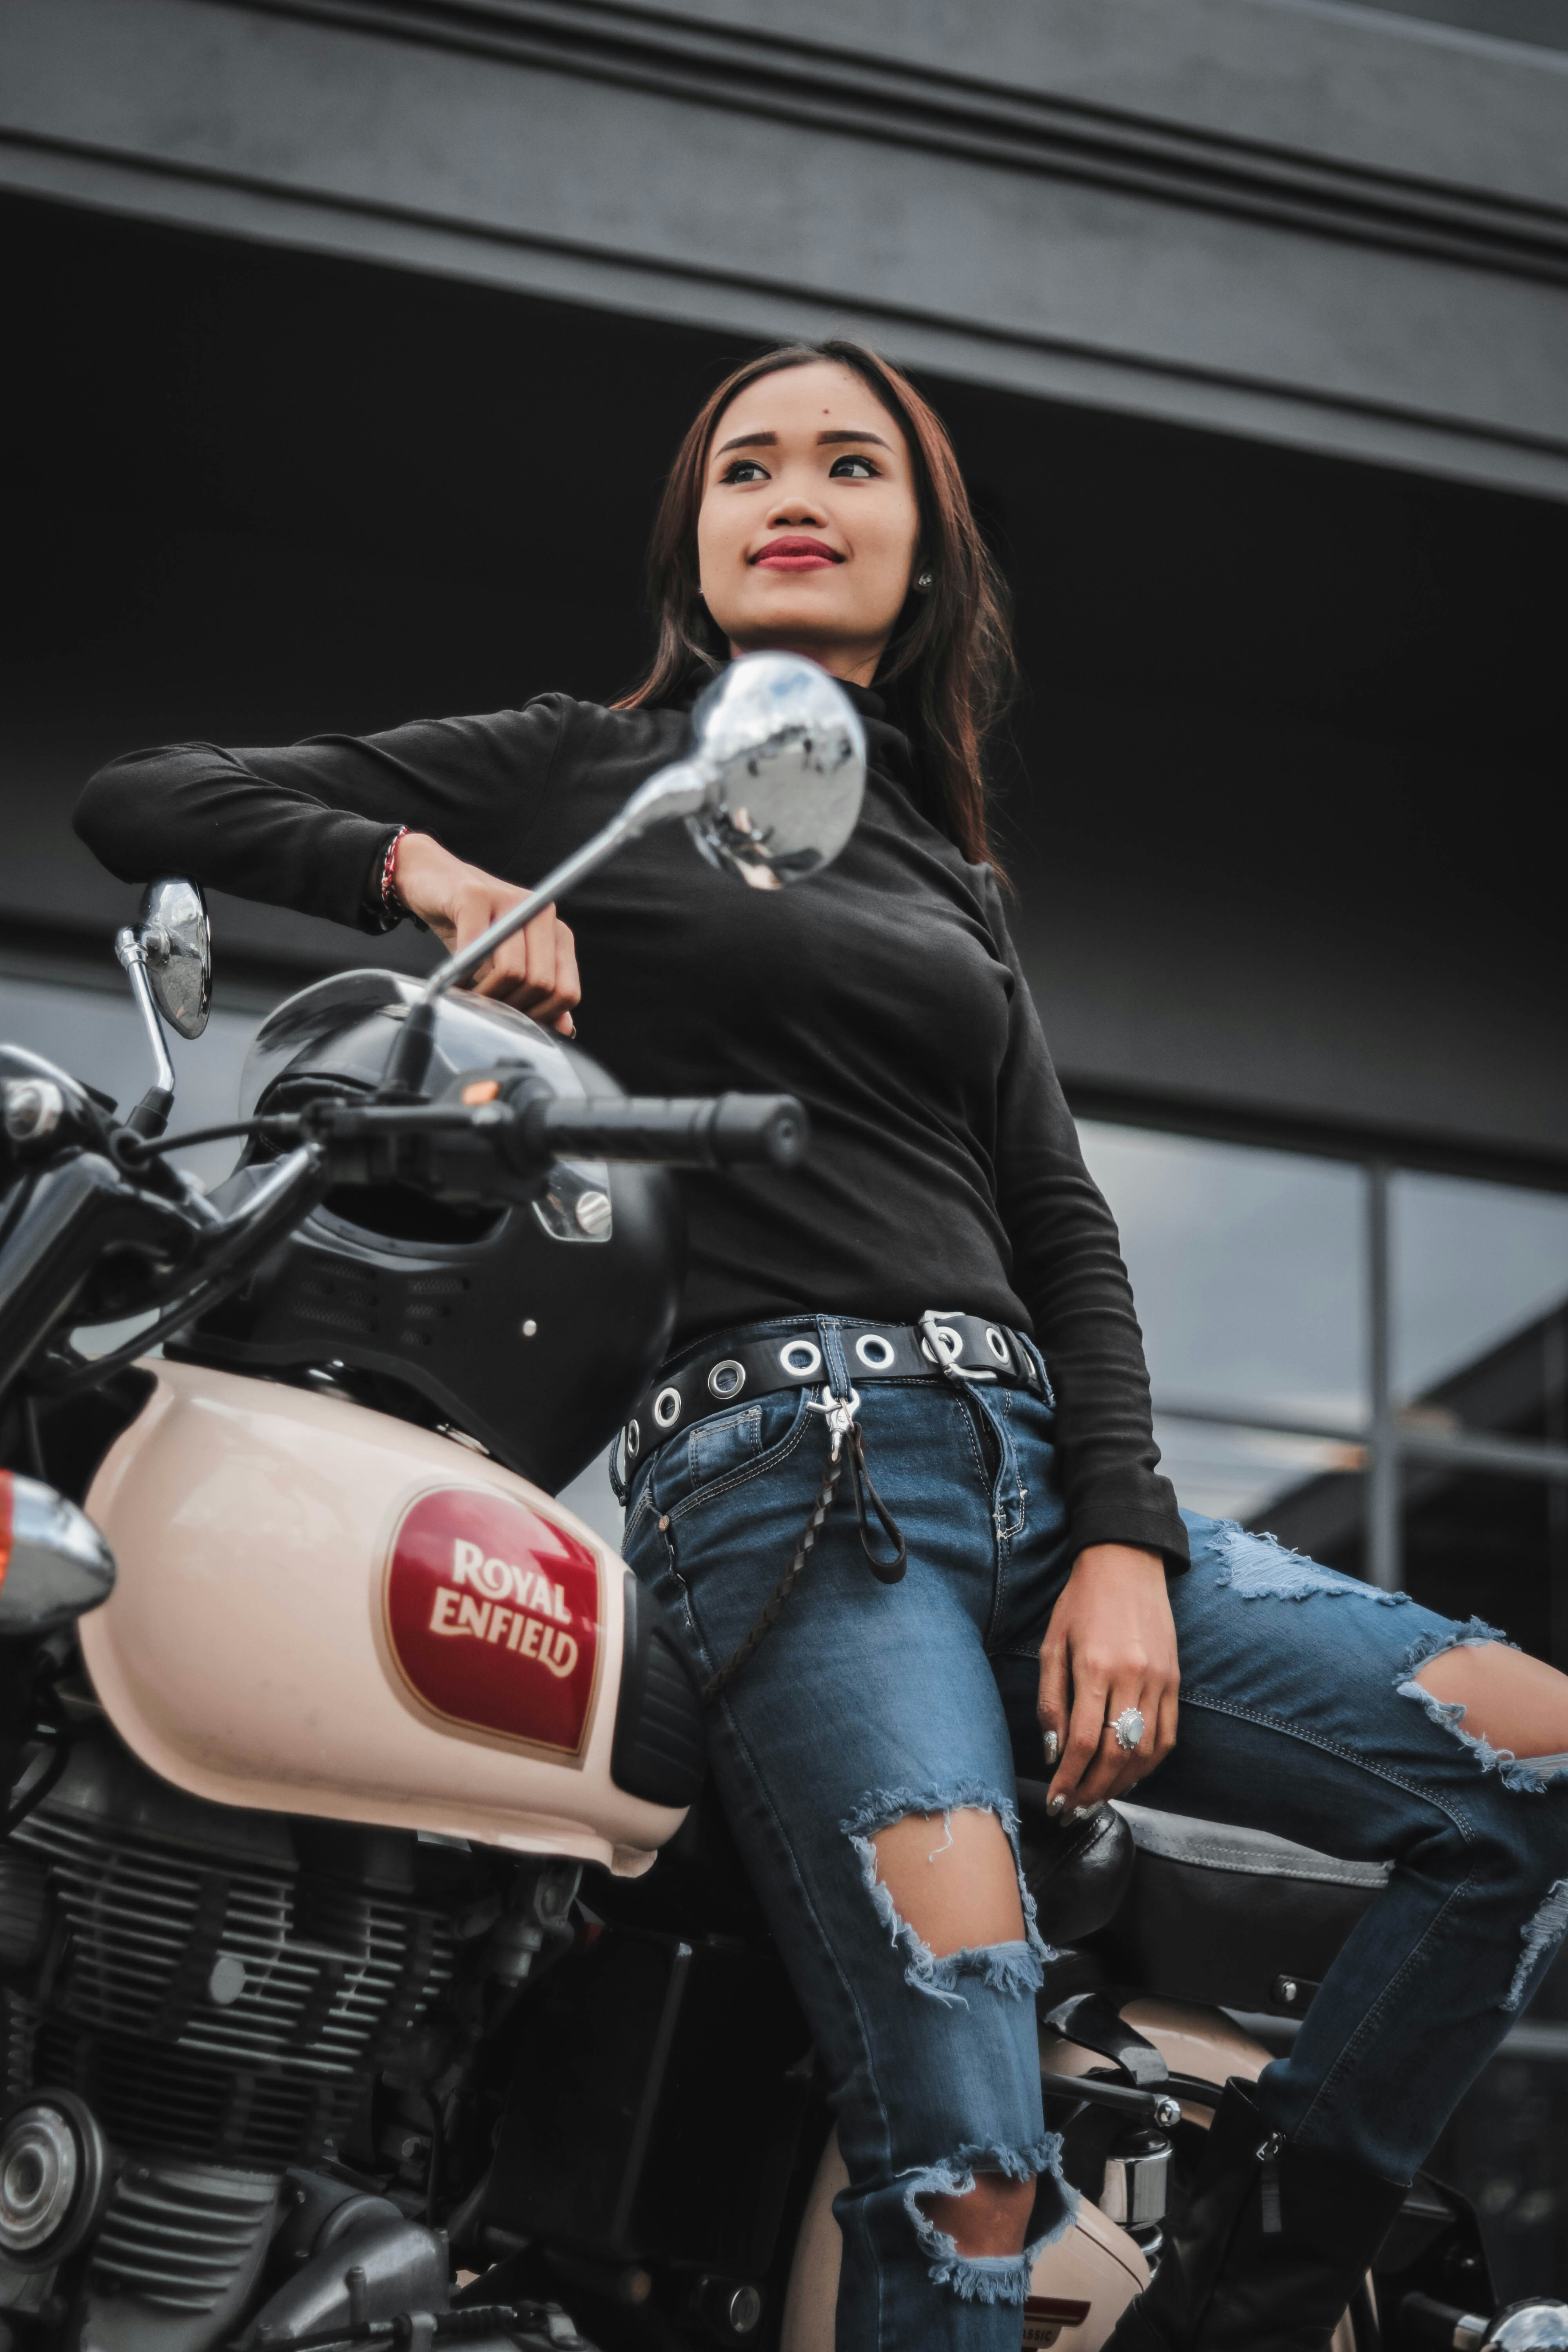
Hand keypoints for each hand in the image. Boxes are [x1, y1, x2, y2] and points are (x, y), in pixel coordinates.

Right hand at [394, 833, 579, 1033]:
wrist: (435, 881)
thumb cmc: (474, 928)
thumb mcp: (509, 965)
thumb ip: (538, 995)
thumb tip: (564, 1029)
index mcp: (557, 933)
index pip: (567, 992)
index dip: (539, 1016)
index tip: (513, 1018)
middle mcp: (542, 913)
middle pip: (540, 984)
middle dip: (510, 1007)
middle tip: (486, 1007)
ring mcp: (510, 901)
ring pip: (513, 970)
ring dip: (486, 994)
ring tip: (469, 994)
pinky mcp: (476, 897)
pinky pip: (476, 951)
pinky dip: (462, 975)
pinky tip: (455, 979)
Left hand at [1037, 1544, 1178, 1816]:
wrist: (1126, 1562)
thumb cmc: (1081, 1601)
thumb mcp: (1052, 1644)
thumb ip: (1051, 1699)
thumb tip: (1053, 1751)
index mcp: (1095, 1666)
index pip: (1081, 1741)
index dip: (1068, 1779)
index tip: (1056, 1800)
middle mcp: (1131, 1676)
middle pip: (1114, 1753)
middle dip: (1092, 1789)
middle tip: (1073, 1810)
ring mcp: (1159, 1680)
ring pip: (1144, 1751)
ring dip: (1121, 1783)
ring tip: (1098, 1798)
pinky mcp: (1175, 1679)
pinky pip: (1167, 1734)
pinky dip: (1149, 1762)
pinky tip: (1130, 1774)